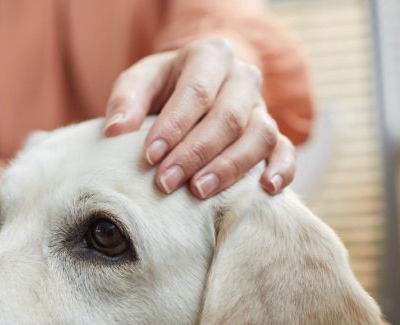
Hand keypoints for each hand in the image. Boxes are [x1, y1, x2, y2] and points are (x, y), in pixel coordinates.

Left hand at [103, 38, 294, 198]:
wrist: (192, 89)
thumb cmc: (162, 87)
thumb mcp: (139, 82)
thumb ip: (126, 100)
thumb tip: (115, 130)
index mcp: (210, 56)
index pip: (198, 91)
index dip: (174, 125)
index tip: (150, 156)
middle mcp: (243, 77)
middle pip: (229, 116)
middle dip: (196, 153)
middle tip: (166, 182)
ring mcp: (261, 106)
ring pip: (260, 135)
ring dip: (230, 167)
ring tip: (199, 192)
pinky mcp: (273, 134)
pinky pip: (285, 150)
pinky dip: (282, 169)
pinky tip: (266, 190)